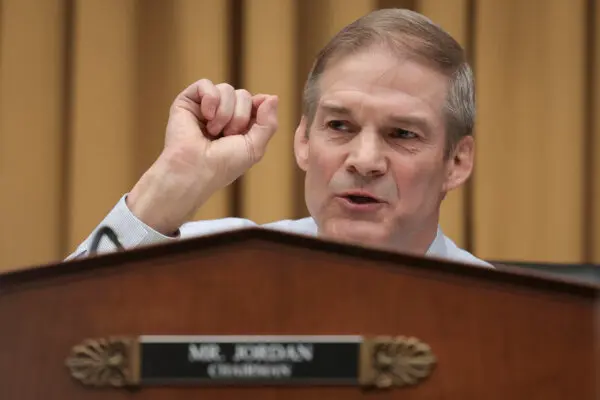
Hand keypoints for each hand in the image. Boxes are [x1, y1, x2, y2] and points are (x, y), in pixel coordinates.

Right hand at [127, 79, 278, 233]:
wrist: (195, 169)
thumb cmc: (223, 165)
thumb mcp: (255, 147)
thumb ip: (268, 123)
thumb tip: (273, 96)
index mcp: (240, 125)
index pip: (256, 103)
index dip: (258, 108)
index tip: (251, 124)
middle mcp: (223, 114)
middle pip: (243, 95)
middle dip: (240, 117)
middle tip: (227, 136)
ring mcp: (206, 107)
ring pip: (227, 89)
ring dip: (224, 113)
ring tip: (213, 131)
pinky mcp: (188, 101)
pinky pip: (206, 84)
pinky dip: (210, 100)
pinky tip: (205, 117)